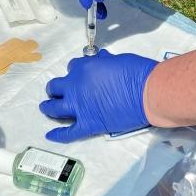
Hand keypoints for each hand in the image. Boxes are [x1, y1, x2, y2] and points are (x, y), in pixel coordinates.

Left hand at [40, 49, 156, 141]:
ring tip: (46, 107)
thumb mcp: (117, 60)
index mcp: (84, 68)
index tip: (80, 75)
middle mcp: (76, 86)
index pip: (73, 68)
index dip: (76, 72)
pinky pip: (68, 132)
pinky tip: (49, 135)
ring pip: (54, 108)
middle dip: (56, 88)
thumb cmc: (136, 72)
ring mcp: (79, 107)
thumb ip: (104, 63)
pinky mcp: (88, 125)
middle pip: (56, 86)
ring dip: (48, 107)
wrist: (148, 93)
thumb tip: (102, 61)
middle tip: (58, 91)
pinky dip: (58, 135)